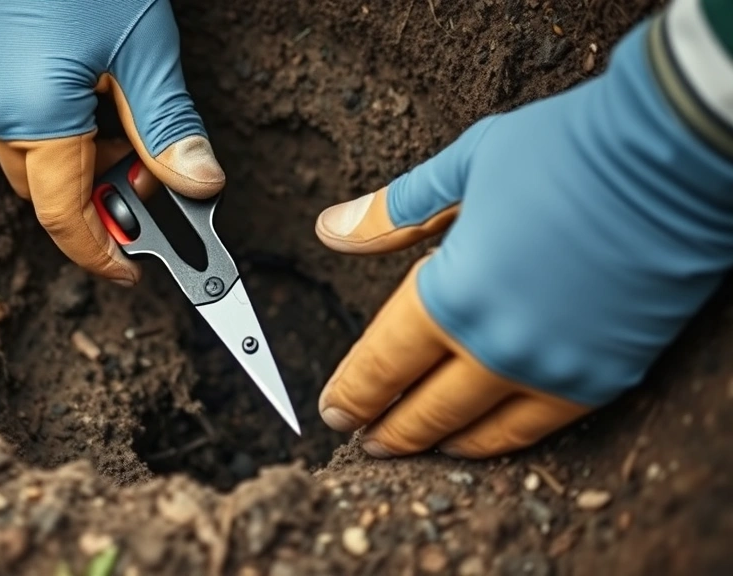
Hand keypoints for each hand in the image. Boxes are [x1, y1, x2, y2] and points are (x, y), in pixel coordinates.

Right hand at [0, 0, 223, 285]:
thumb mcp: (145, 54)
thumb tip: (200, 186)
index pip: (63, 217)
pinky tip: (108, 117)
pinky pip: (33, 142)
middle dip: (106, 204)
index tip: (133, 274)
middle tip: (157, 182)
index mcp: (30, 118)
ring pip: (43, 172)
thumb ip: (169, 129)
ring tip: (138, 141)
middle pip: (52, 198)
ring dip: (92, 173)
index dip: (100, 254)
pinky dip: (75, 147)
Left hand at [313, 18, 732, 458]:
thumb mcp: (463, 168)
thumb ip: (392, 214)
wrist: (673, 156)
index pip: (384, 363)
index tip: (332, 410)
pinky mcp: (606, 375)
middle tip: (363, 442)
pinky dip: (504, 438)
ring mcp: (555, 368)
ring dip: (441, 443)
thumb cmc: (562, 150)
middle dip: (388, 429)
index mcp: (452, 293)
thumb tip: (328, 229)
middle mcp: (498, 345)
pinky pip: (543, 426)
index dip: (354, 392)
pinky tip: (484, 438)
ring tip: (415, 448)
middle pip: (427, 409)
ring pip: (483, 430)